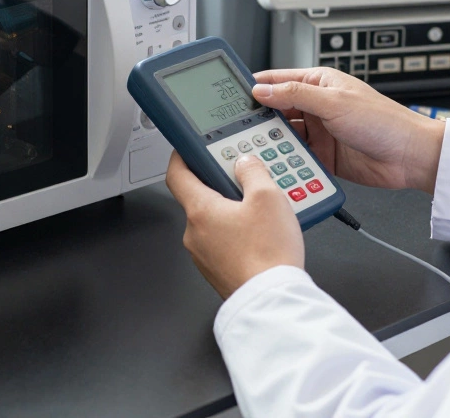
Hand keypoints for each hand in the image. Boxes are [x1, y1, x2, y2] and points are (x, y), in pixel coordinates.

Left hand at [166, 152, 303, 298]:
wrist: (273, 301)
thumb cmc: (268, 255)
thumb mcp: (269, 197)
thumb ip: (254, 172)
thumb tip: (245, 163)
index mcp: (200, 211)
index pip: (177, 174)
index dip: (182, 156)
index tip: (189, 148)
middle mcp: (194, 234)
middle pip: (201, 197)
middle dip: (221, 185)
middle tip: (246, 179)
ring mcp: (204, 255)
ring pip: (214, 222)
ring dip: (233, 211)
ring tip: (263, 211)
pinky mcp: (218, 271)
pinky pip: (224, 242)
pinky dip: (238, 233)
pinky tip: (262, 235)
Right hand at [252, 68, 444, 193]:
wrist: (409, 156)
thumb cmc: (384, 121)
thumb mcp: (334, 103)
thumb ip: (295, 96)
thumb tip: (263, 90)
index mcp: (319, 83)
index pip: (277, 80)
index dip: (255, 86)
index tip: (231, 96)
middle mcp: (316, 106)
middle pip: (276, 110)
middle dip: (259, 119)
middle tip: (238, 130)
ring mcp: (319, 132)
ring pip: (284, 136)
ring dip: (273, 142)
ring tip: (257, 149)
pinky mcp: (323, 156)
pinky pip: (297, 157)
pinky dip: (287, 161)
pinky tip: (276, 164)